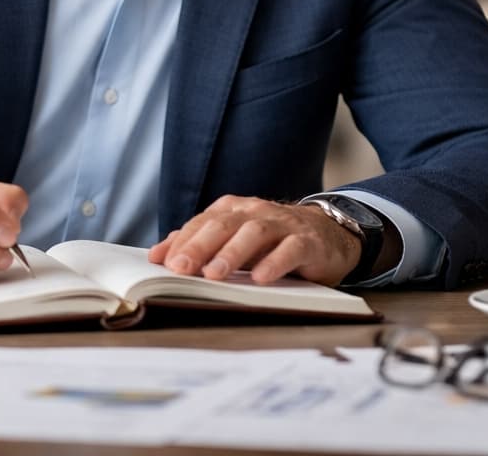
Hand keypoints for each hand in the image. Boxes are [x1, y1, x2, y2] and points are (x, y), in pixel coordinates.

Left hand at [147, 195, 360, 285]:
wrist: (328, 233)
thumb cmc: (273, 240)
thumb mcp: (235, 239)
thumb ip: (199, 244)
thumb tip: (158, 255)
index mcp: (233, 209)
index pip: (202, 222)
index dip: (181, 241)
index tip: (161, 262)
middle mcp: (255, 212)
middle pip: (223, 225)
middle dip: (199, 246)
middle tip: (180, 269)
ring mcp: (283, 224)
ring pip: (255, 233)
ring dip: (232, 253)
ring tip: (214, 274)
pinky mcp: (308, 241)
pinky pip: (290, 249)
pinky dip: (274, 262)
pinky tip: (260, 278)